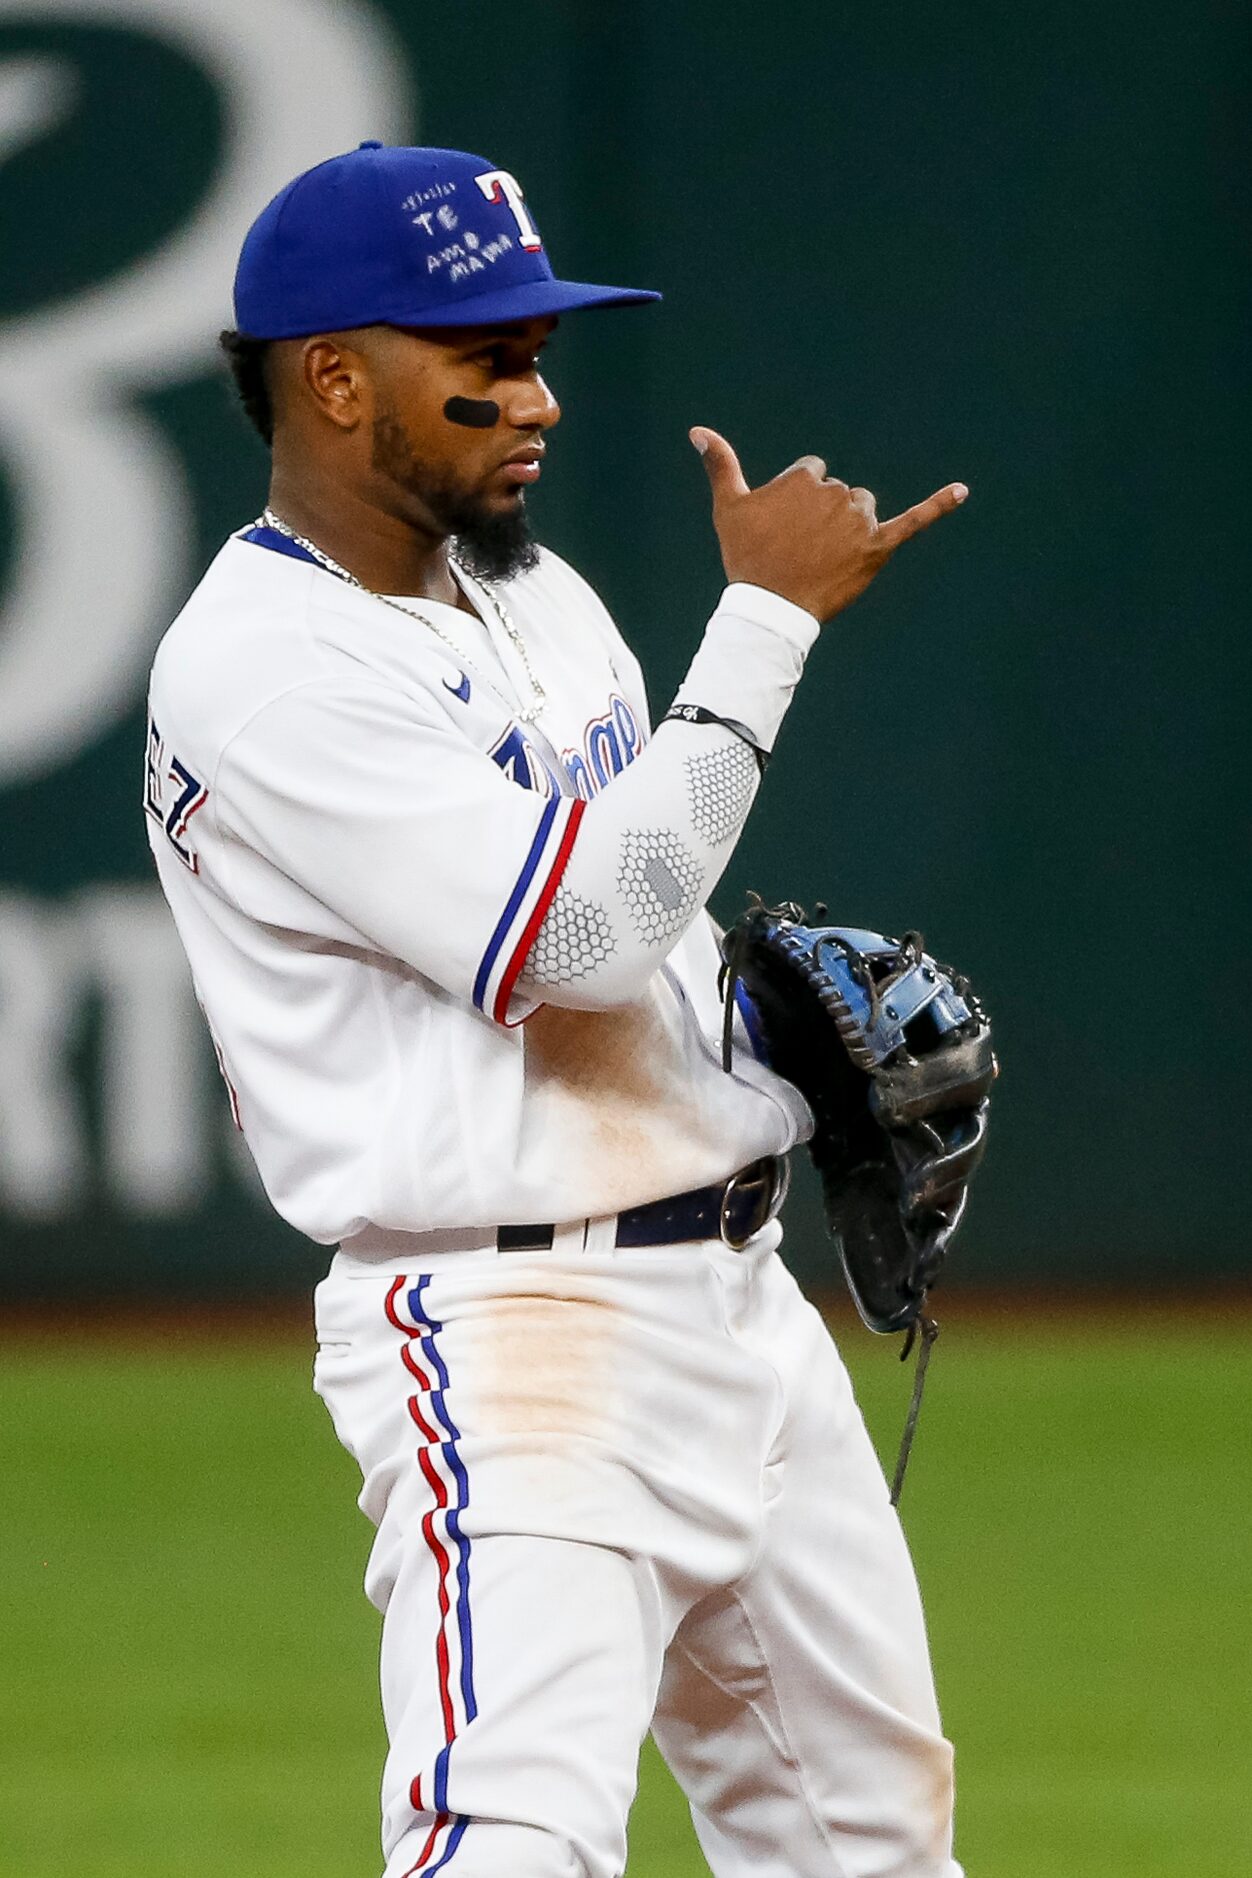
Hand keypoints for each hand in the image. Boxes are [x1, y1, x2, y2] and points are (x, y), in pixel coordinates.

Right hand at [690, 427, 967, 622]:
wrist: (770, 610)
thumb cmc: (746, 558)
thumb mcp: (729, 509)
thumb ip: (720, 465)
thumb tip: (698, 430)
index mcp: (803, 478)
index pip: (812, 475)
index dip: (798, 504)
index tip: (785, 530)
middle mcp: (834, 492)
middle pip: (839, 493)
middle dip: (824, 518)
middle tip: (800, 552)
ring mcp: (858, 520)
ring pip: (863, 509)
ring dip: (851, 528)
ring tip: (825, 559)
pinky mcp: (878, 546)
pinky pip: (913, 520)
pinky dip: (939, 505)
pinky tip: (962, 491)